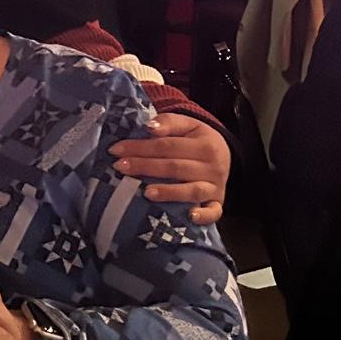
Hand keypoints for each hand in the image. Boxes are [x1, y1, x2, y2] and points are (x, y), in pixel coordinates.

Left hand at [111, 113, 229, 224]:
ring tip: (146, 193)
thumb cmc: (196, 139)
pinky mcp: (218, 203)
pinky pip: (214, 212)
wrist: (224, 153)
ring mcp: (215, 186)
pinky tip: (189, 217)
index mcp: (204, 144)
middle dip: (145, 167)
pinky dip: (204, 216)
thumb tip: (149, 126)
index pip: (167, 146)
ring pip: (192, 190)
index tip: (115, 150)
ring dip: (169, 192)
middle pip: (175, 167)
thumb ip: (168, 122)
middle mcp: (212, 166)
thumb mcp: (187, 125)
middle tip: (119, 167)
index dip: (140, 147)